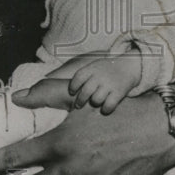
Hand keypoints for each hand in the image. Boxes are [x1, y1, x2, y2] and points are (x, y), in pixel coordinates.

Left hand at [24, 51, 142, 114]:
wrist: (130, 65)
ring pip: (96, 99)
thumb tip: (44, 81)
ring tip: (95, 102)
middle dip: (80, 101)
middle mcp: (99, 76)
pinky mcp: (119, 92)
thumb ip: (75, 75)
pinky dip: (105, 109)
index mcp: (91, 69)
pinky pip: (108, 105)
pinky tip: (105, 107)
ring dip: (94, 103)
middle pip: (84, 92)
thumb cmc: (105, 68)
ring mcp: (109, 84)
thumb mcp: (91, 65)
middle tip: (78, 105)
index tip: (71, 92)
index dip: (73, 87)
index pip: (78, 78)